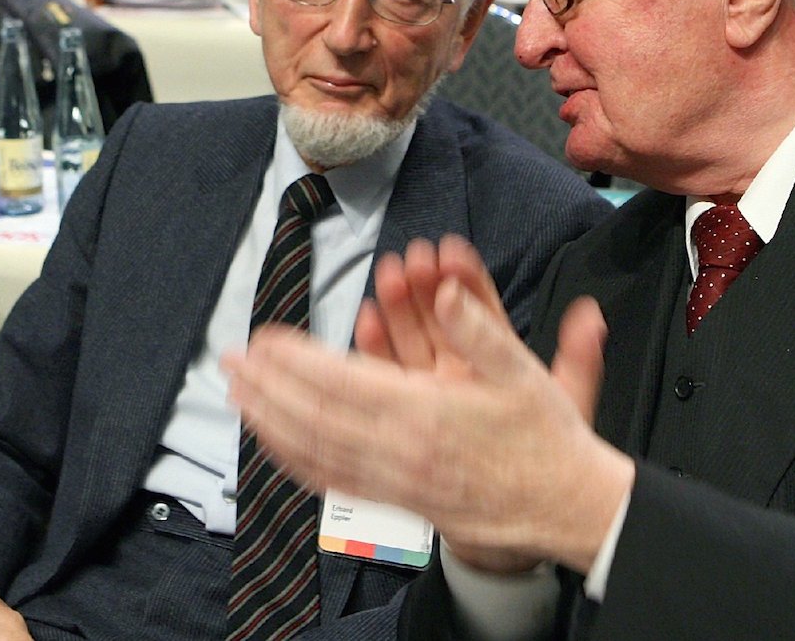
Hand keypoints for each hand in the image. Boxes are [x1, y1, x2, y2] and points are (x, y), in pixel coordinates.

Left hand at [226, 252, 631, 577]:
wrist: (564, 506)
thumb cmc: (544, 438)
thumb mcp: (522, 371)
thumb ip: (478, 327)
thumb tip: (446, 288)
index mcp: (426, 415)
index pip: (342, 383)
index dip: (297, 360)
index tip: (265, 339)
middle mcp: (401, 453)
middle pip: (314, 418)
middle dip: (267, 388)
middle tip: (230, 362)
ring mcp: (396, 482)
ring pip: (316, 453)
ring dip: (270, 422)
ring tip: (237, 397)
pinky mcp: (398, 502)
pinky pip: (333, 482)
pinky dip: (296, 461)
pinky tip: (274, 445)